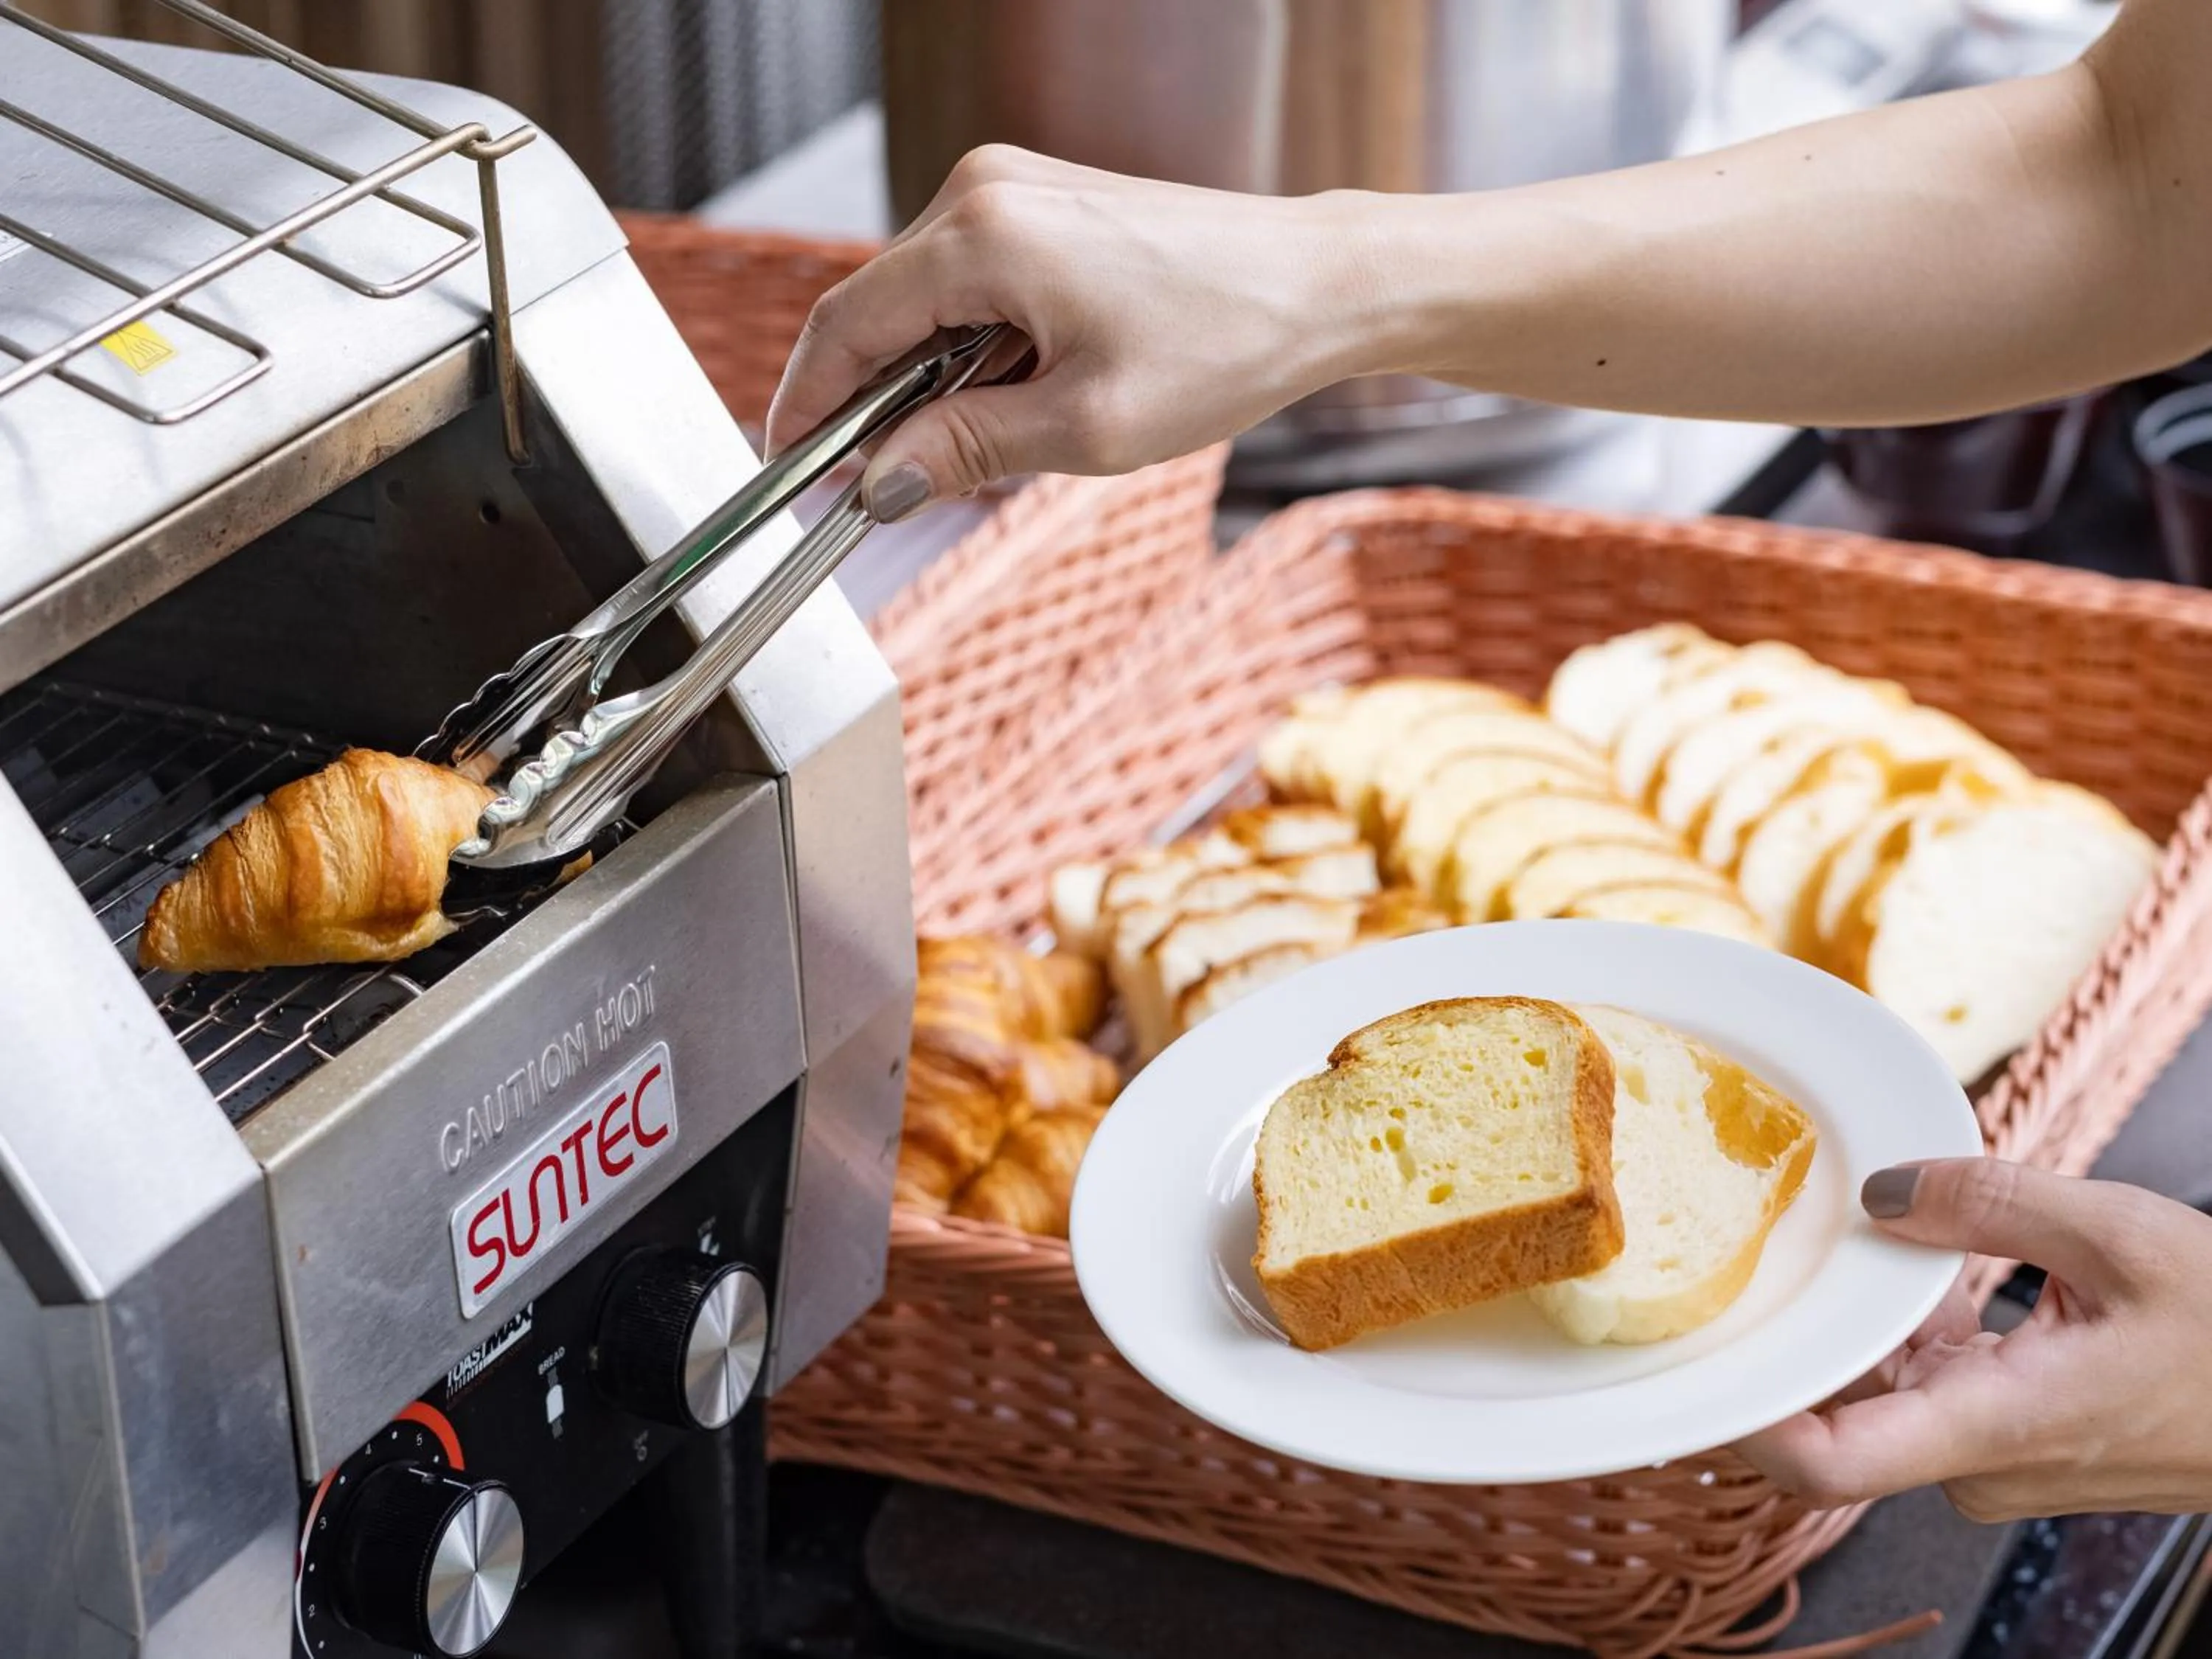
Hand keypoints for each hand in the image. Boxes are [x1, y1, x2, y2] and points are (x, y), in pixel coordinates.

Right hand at [764, 146, 1380, 519]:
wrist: (1321, 286)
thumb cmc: (1225, 343)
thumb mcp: (1084, 428)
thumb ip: (965, 451)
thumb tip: (880, 484)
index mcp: (982, 235)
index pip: (845, 326)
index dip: (806, 407)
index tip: (793, 473)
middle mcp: (984, 191)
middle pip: (876, 312)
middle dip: (871, 404)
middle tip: (890, 487)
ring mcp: (1014, 189)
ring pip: (923, 304)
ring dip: (931, 381)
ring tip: (988, 444)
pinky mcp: (1044, 204)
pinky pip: (970, 284)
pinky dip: (972, 349)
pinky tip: (1019, 396)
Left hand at [1733, 1159, 2211, 1520]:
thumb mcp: (2122, 1236)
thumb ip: (1990, 1203)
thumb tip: (1884, 1190)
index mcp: (1996, 1426)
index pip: (1822, 1463)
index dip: (1740, 1419)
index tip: (1689, 1355)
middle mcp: (1978, 1460)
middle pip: (1834, 1410)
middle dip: (1793, 1334)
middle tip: (1740, 1245)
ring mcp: (1992, 1456)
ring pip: (1878, 1390)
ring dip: (1857, 1321)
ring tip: (1833, 1235)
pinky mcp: (2008, 1436)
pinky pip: (1923, 1384)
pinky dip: (1908, 1327)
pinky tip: (1918, 1262)